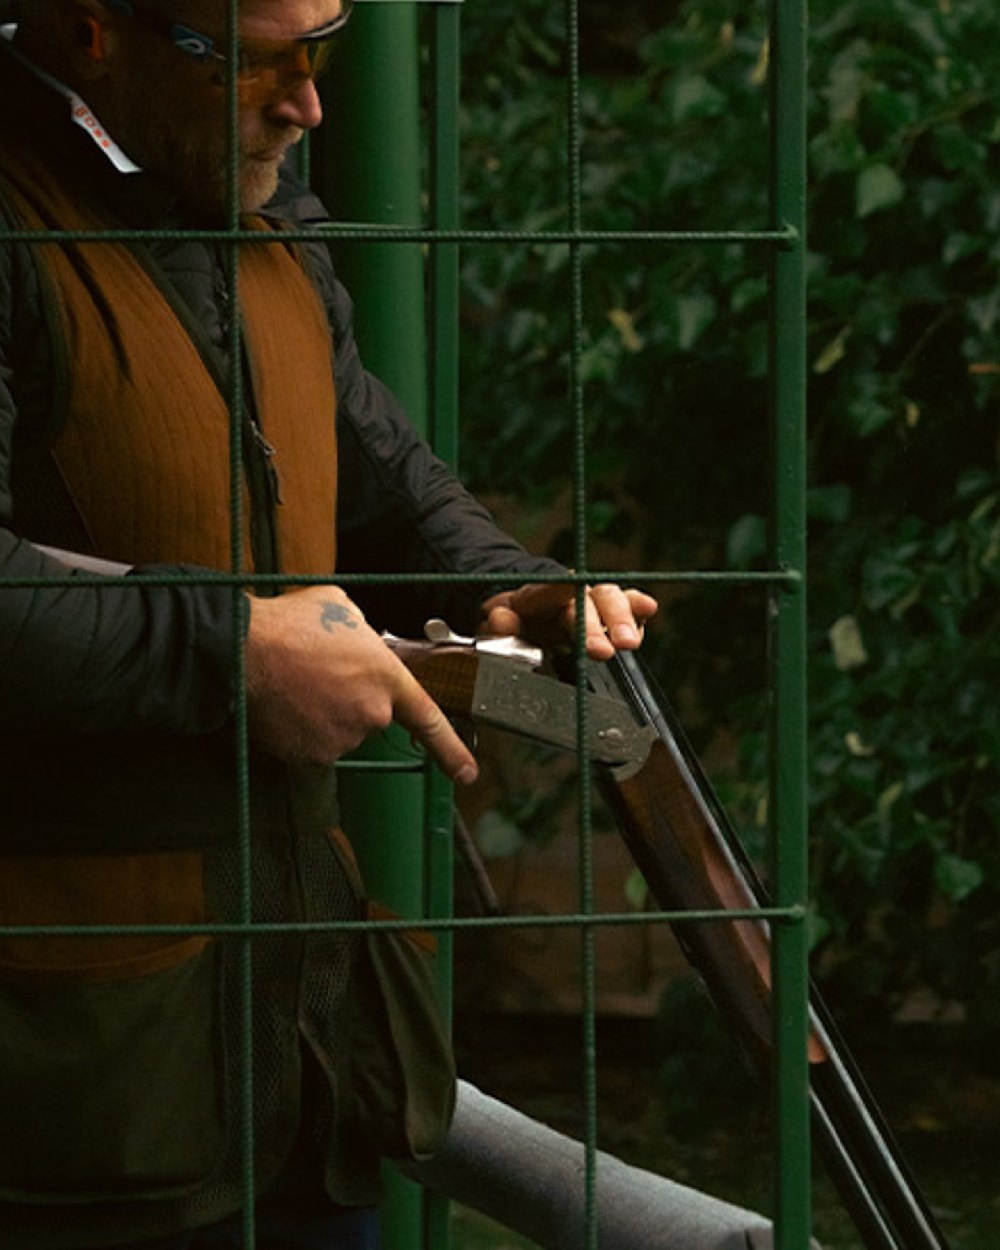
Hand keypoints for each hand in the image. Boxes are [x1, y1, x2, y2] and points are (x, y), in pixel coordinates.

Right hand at [244, 585, 478, 783]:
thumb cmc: (291, 624)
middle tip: (319, 675)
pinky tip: (287, 704)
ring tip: (298, 684)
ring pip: (338, 731)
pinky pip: (311, 746)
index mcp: (387, 678)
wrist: (245, 650)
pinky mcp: (310, 756)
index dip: (450, 750)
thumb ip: (364, 636)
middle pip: (368, 716)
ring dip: (323, 713)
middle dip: (349, 699)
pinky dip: (300, 731)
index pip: (427, 719)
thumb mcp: (343, 610)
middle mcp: (371, 714)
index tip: (467, 773)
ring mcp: (341, 739)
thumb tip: (360, 645)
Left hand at [480, 582, 657, 659]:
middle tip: (603, 650)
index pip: (544, 591)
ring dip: (621, 620)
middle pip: (584, 601)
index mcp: (534, 598)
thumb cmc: (512, 624)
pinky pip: (628, 607)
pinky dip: (637, 609)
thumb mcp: (494, 628)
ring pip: (610, 600)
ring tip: (629, 643)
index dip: (558, 588)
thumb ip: (496, 627)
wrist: (528, 618)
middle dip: (595, 625)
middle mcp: (568, 594)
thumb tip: (500, 619)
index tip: (571, 584)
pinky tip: (648, 608)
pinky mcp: (611, 615)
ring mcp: (592, 602)